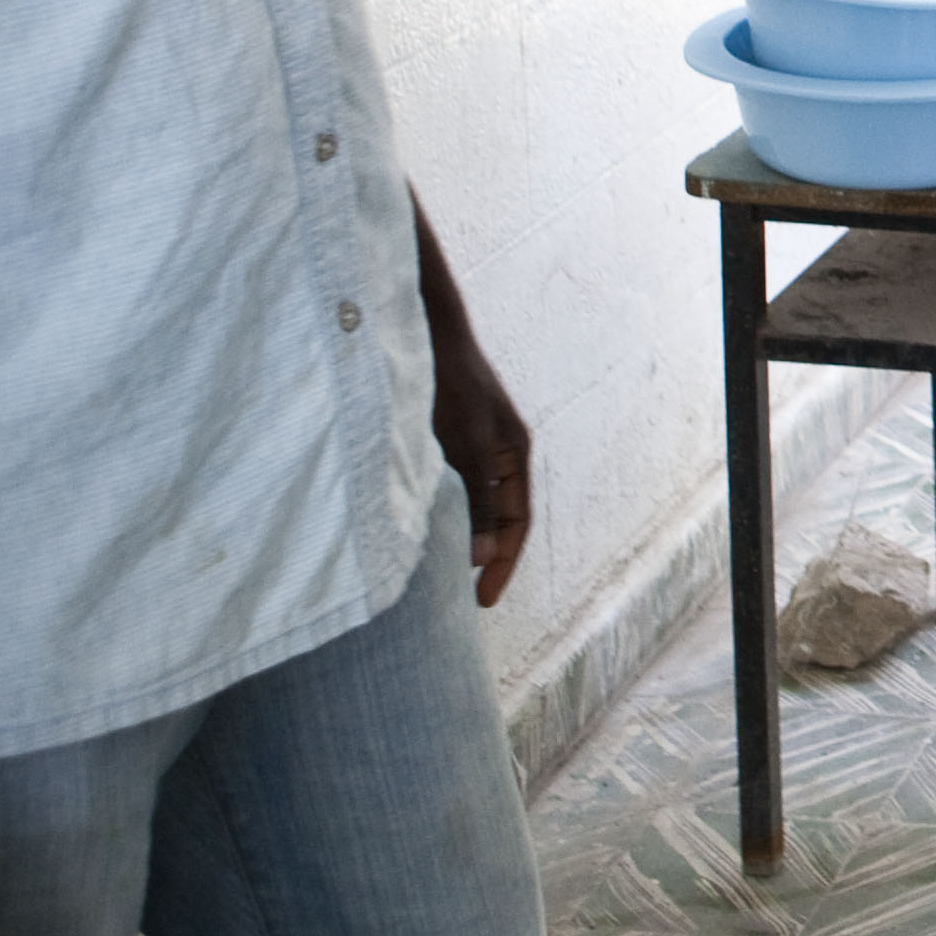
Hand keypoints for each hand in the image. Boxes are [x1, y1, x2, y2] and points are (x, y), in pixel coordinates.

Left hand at [428, 328, 533, 608]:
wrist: (422, 334)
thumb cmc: (451, 385)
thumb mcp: (469, 446)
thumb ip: (478, 501)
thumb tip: (484, 559)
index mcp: (515, 455)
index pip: (516, 523)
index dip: (504, 564)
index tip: (483, 602)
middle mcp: (496, 454)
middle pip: (497, 519)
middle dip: (487, 559)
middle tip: (468, 598)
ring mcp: (468, 447)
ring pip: (470, 505)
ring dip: (462, 538)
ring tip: (444, 577)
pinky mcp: (440, 441)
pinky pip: (446, 490)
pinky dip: (440, 516)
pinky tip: (418, 533)